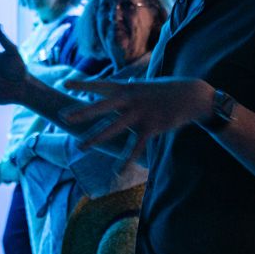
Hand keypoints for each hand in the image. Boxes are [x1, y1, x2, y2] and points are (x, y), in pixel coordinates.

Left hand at [61, 78, 214, 146]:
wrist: (191, 96)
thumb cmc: (167, 90)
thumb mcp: (145, 86)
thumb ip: (129, 89)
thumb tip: (121, 87)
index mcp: (127, 88)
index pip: (100, 85)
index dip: (82, 84)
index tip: (65, 83)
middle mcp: (130, 99)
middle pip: (101, 107)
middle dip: (82, 112)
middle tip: (63, 116)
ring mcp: (140, 114)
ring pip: (113, 128)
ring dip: (95, 138)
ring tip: (80, 147)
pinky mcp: (151, 128)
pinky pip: (135, 146)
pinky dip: (126, 159)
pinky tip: (117, 170)